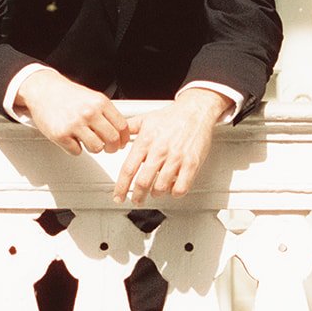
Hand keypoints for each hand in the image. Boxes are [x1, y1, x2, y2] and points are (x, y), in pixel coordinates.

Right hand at [16, 68, 129, 156]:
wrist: (43, 91)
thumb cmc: (68, 95)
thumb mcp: (92, 97)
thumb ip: (107, 112)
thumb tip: (122, 131)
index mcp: (100, 102)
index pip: (122, 126)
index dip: (124, 138)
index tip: (121, 143)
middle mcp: (89, 112)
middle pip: (112, 139)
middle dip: (112, 148)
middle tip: (108, 148)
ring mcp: (75, 124)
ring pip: (96, 148)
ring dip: (94, 148)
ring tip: (87, 140)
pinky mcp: (61, 134)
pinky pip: (76, 151)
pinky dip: (75, 148)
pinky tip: (71, 138)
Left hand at [113, 88, 229, 204]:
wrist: (195, 110)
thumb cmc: (172, 116)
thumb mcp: (145, 119)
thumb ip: (128, 129)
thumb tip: (115, 140)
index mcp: (146, 141)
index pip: (128, 169)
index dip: (121, 187)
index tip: (118, 196)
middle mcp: (159, 151)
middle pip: (143, 182)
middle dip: (137, 196)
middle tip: (136, 199)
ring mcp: (176, 158)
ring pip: (161, 187)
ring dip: (156, 193)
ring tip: (155, 191)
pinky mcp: (191, 163)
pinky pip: (181, 187)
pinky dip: (174, 193)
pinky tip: (172, 189)